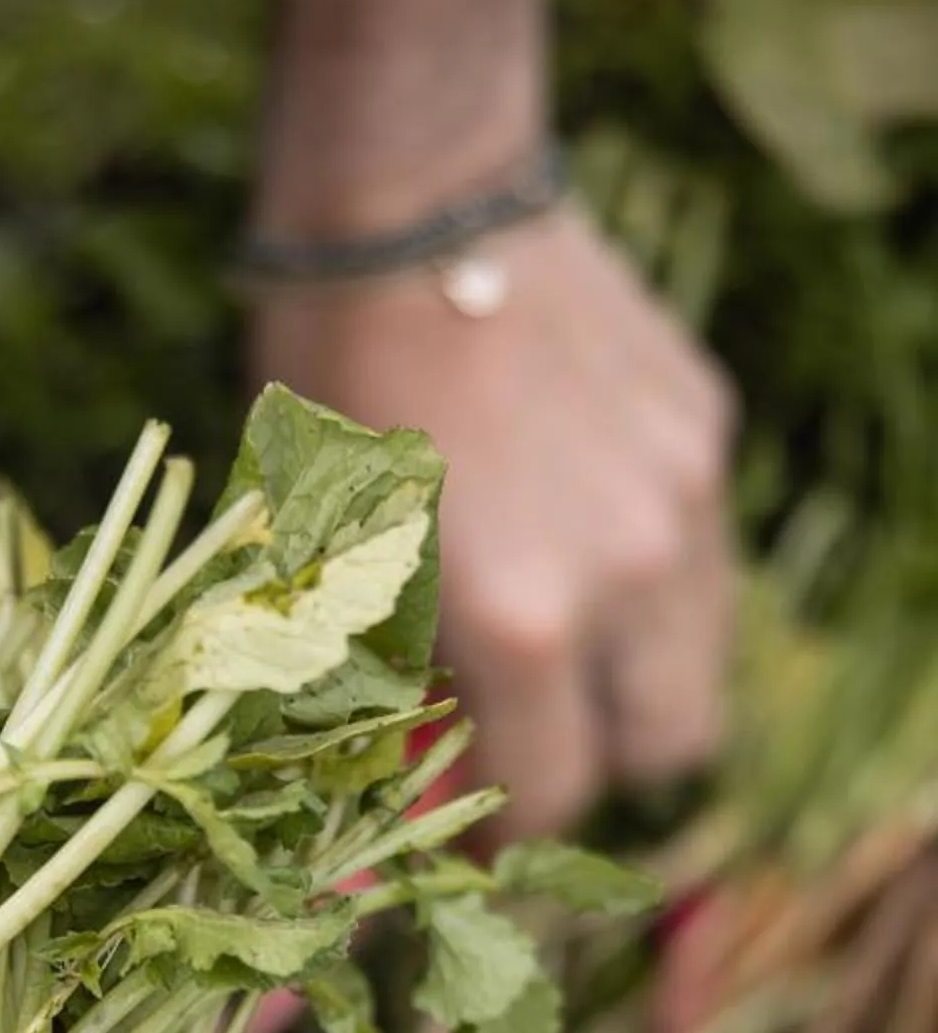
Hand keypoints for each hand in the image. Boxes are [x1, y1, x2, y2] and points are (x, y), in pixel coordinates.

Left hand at [246, 208, 736, 837]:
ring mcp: (684, 497)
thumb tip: (393, 816)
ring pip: (700, 657)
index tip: (468, 816)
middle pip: (666, 748)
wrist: (412, 206)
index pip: (552, 797)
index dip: (504, 826)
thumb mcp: (326, 569)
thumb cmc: (330, 396)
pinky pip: (697, 551)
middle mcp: (628, 573)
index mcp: (520, 624)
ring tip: (552, 640)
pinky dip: (642, 571)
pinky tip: (568, 520)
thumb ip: (379, 700)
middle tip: (523, 734)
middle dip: (595, 761)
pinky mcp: (705, 431)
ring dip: (634, 677)